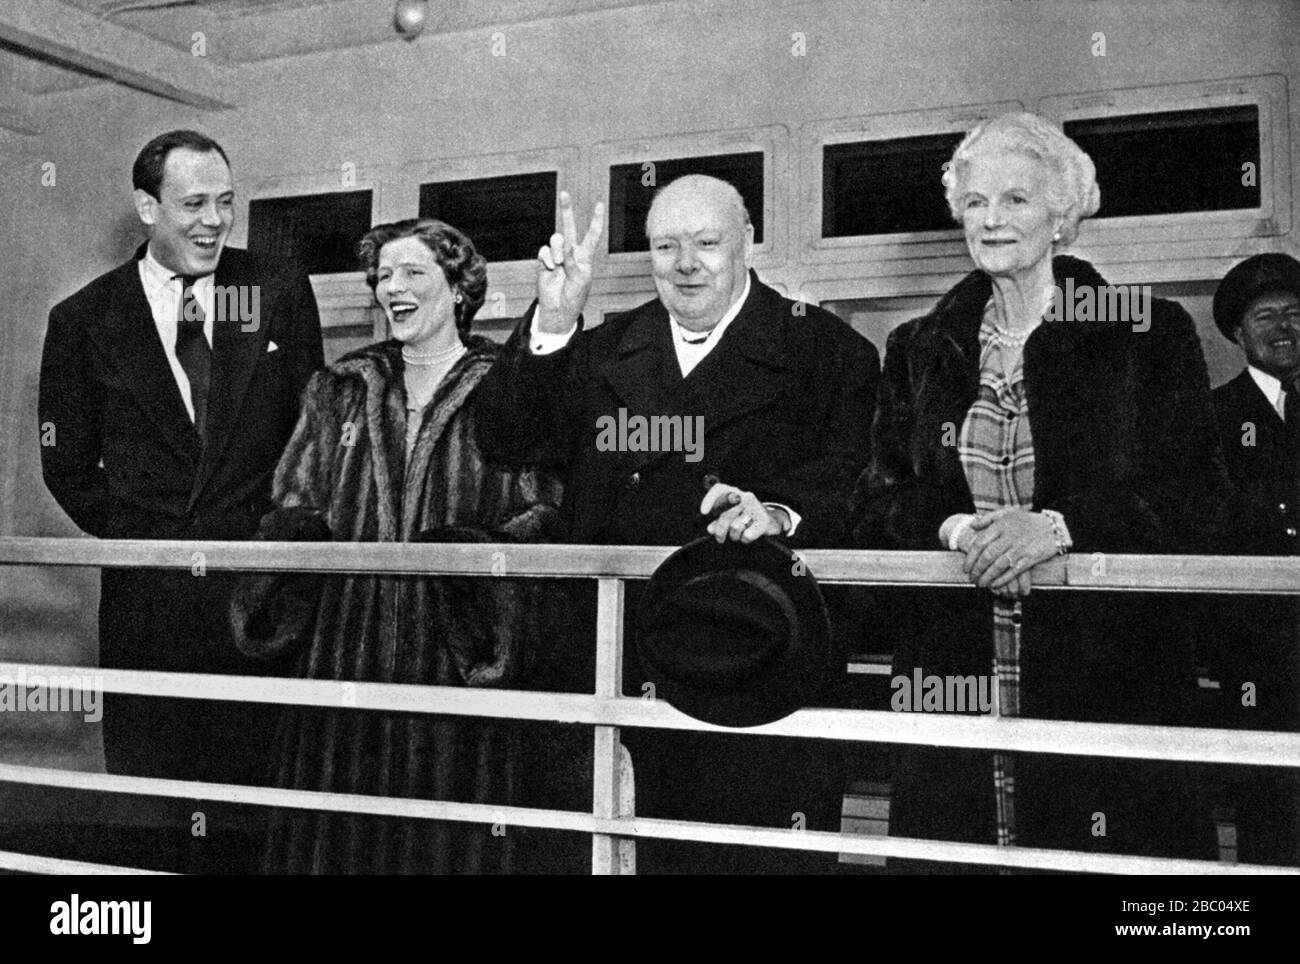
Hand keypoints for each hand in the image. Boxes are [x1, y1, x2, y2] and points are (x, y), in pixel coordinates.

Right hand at [536, 191, 605, 333]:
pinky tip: (549, 268)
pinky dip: (547, 259)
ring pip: (556, 239)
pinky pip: (544, 251)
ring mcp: (557, 256)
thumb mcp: (580, 280)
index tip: (599, 205)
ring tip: (558, 264)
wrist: (558, 309)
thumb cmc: (574, 297)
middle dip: (566, 210)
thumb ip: (574, 261)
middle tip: (564, 194)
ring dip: (558, 250)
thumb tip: (566, 245)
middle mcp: (571, 253)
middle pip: (569, 227)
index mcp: (585, 256)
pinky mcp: (543, 261)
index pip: (592, 235)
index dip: (596, 220)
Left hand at [700, 483, 782, 542]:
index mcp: (733, 492)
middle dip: (720, 530)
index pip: (720, 490)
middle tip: (720, 538)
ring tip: (736, 535)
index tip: (703, 513)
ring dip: (734, 536)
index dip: (710, 499)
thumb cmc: (742, 518)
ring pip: (736, 527)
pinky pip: (748, 535)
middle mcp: (744, 496)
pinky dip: (745, 539)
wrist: (768, 522)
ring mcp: (756, 507)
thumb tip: (710, 529)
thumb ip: (717, 520)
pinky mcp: (764, 520)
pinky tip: (747, 536)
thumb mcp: (728, 516)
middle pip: (725, 514)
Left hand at [960, 508, 1058, 598]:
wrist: (1053, 527)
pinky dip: (1002, 580)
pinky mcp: (1030, 558)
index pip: (980, 543)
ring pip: (998, 565)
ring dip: (987, 577)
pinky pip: (1012, 571)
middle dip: (977, 570)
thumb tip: (972, 525)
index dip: (970, 557)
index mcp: (1001, 525)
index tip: (965, 568)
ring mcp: (1019, 548)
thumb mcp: (1007, 513)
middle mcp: (1009, 537)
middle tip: (972, 578)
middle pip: (987, 556)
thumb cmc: (1027, 521)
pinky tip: (994, 584)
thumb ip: (988, 518)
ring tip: (980, 584)